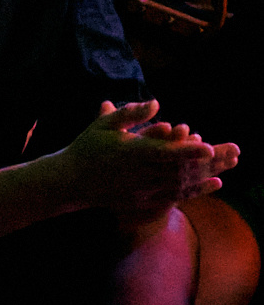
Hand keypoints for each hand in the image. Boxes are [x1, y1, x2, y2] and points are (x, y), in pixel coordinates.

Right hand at [60, 100, 239, 219]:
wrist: (70, 181)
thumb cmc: (87, 148)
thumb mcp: (104, 126)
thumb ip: (131, 114)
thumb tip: (157, 103)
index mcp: (130, 153)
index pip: (164, 153)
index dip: (187, 151)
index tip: (208, 147)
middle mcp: (139, 174)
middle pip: (180, 169)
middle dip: (209, 162)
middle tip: (234, 153)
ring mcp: (143, 189)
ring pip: (182, 183)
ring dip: (209, 174)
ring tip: (231, 164)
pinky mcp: (145, 200)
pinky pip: (177, 196)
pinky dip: (199, 190)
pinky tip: (216, 182)